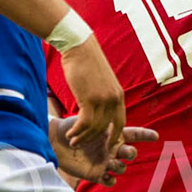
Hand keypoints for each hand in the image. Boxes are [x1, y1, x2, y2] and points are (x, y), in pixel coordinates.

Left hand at [50, 120, 157, 185]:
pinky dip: (110, 179)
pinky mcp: (96, 174)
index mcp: (113, 135)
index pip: (134, 134)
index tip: (155, 136)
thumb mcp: (86, 121)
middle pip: (131, 154)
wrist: (56, 143)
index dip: (145, 136)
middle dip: (131, 154)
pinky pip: (110, 180)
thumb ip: (99, 123)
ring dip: (119, 166)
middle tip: (125, 152)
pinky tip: (105, 175)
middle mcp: (111, 149)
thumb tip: (111, 121)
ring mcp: (105, 162)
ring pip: (121, 168)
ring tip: (110, 163)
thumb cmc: (71, 128)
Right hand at [57, 37, 126, 160]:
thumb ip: (103, 95)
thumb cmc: (86, 61)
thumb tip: (98, 106)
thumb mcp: (101, 81)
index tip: (106, 145)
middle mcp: (114, 99)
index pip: (120, 122)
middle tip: (81, 144)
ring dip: (83, 137)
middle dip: (93, 140)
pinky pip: (85, 123)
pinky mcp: (90, 99)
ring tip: (73, 141)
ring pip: (95, 128)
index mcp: (118, 95)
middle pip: (106, 128)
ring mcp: (103, 100)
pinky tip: (70, 133)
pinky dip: (77, 131)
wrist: (79, 46)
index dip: (114, 136)